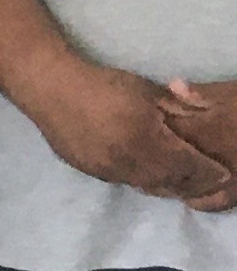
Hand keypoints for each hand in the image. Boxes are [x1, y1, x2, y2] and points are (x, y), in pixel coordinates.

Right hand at [33, 63, 236, 205]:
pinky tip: (148, 171)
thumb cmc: (102, 85)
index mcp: (145, 139)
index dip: (209, 172)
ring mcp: (107, 170)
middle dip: (192, 184)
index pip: (188, 165)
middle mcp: (127, 162)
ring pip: (147, 186)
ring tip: (182, 181)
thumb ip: (180, 105)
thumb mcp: (148, 90)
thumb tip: (208, 112)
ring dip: (168, 186)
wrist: (50, 89)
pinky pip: (125, 181)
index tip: (225, 173)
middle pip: (169, 182)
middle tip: (208, 182)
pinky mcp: (91, 171)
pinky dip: (144, 180)